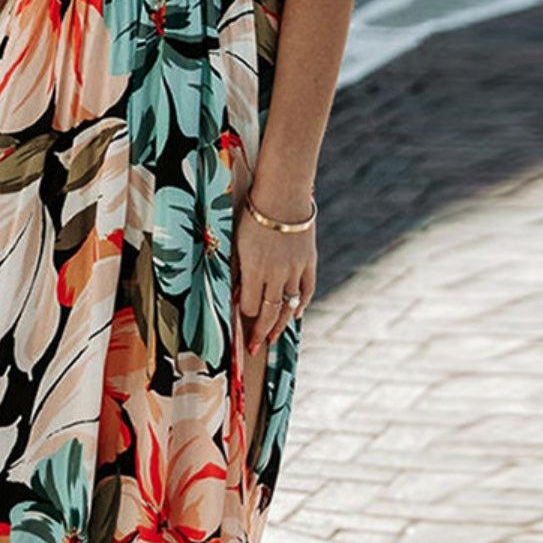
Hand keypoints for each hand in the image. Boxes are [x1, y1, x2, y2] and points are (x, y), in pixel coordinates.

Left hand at [235, 198, 316, 354]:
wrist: (283, 194)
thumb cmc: (253, 215)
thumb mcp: (236, 242)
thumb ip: (235, 270)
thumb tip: (233, 294)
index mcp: (254, 268)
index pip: (248, 304)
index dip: (243, 316)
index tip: (238, 323)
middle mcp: (276, 273)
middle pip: (268, 312)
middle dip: (259, 333)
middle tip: (253, 348)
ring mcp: (295, 269)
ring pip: (288, 305)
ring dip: (279, 325)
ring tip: (271, 339)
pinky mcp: (309, 261)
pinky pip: (306, 290)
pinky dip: (300, 305)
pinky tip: (293, 317)